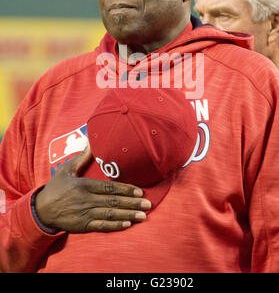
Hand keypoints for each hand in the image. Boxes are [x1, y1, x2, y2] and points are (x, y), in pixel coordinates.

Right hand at [35, 145, 150, 232]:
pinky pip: (101, 225)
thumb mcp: (67, 170)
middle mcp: (86, 200)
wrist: (41, 210)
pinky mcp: (83, 225)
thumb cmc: (55, 187)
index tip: (140, 191)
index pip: (109, 187)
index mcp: (84, 185)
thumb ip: (81, 158)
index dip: (125, 189)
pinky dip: (114, 226)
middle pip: (113, 201)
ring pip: (110, 214)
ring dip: (128, 215)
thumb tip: (91, 142)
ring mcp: (85, 214)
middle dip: (132, 203)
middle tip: (148, 204)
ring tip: (143, 216)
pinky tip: (127, 225)